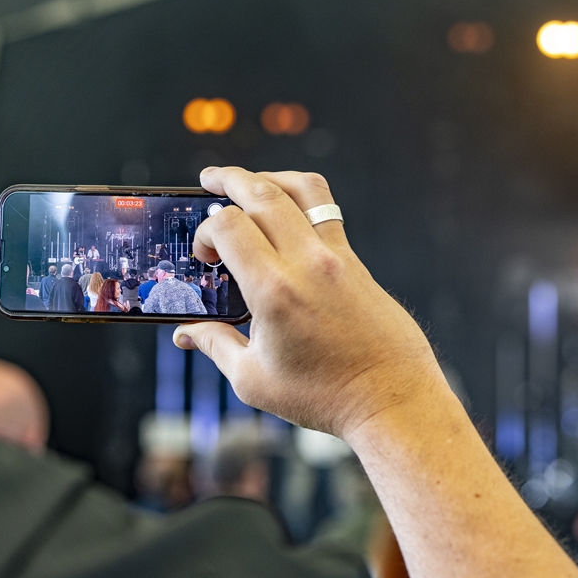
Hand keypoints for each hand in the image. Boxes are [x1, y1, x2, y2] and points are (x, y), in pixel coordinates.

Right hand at [174, 167, 451, 438]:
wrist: (392, 399)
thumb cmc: (323, 396)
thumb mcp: (254, 379)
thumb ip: (215, 345)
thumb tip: (185, 332)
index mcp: (274, 290)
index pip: (230, 226)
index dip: (205, 232)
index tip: (204, 256)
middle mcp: (307, 263)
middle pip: (262, 193)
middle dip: (228, 180)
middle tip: (208, 179)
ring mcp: (336, 257)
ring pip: (302, 189)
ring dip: (269, 177)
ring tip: (248, 181)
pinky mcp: (355, 261)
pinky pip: (326, 210)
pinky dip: (299, 198)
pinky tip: (285, 211)